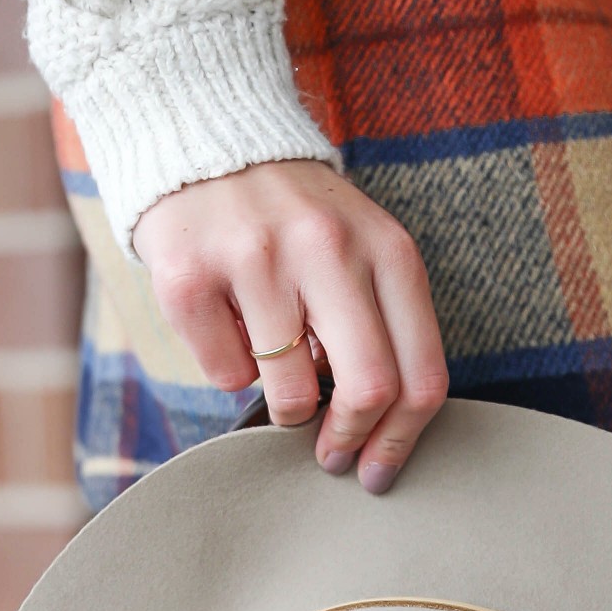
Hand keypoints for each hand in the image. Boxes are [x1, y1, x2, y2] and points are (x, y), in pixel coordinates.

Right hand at [132, 159, 449, 493]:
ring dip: (284, 402)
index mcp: (385, 248)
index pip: (421, 372)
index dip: (403, 438)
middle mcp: (327, 247)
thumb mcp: (361, 250)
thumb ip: (383, 324)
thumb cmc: (296, 219)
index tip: (379, 466)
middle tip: (331, 453)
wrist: (207, 144)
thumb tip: (382, 426)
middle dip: (349, 438)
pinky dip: (229, 368)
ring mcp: (255, 259)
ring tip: (273, 360)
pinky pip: (224, 374)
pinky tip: (228, 322)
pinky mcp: (190, 276)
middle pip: (367, 389)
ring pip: (290, 392)